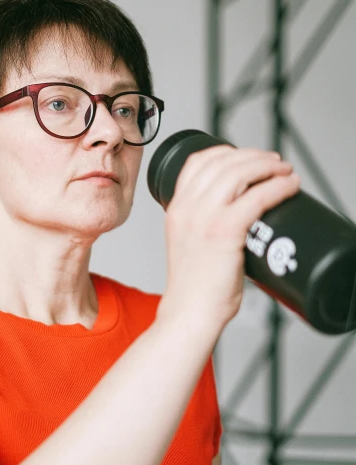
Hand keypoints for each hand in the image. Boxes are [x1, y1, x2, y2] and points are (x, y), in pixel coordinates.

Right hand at [155, 146, 300, 332]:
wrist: (189, 312)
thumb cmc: (195, 287)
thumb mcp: (188, 243)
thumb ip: (205, 223)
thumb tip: (242, 213)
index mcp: (176, 209)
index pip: (197, 162)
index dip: (226, 152)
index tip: (247, 158)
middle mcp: (186, 208)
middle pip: (222, 161)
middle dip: (254, 155)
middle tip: (274, 162)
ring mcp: (203, 218)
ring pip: (239, 172)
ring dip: (267, 166)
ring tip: (284, 171)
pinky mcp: (223, 231)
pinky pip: (256, 197)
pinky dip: (277, 187)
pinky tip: (288, 187)